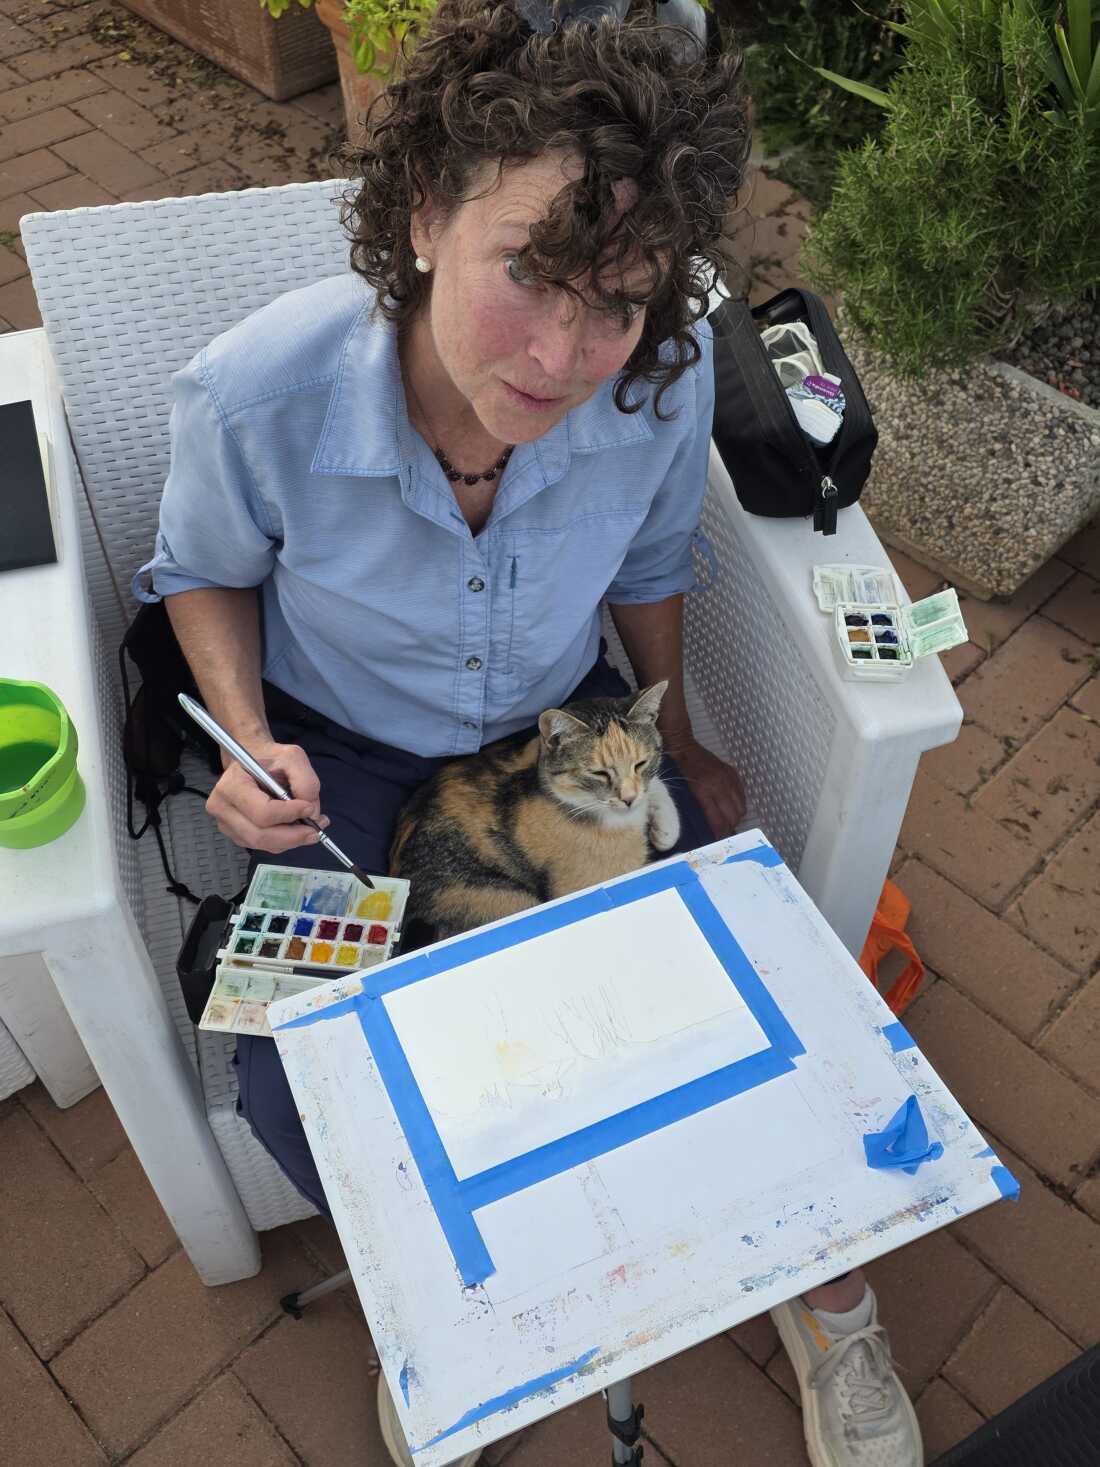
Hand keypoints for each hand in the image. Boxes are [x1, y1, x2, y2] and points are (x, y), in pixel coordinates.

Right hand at [205, 738, 329, 853]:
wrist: (251, 760)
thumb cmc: (269, 759)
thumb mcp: (292, 757)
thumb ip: (306, 782)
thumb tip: (312, 814)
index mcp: (231, 785)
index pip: (262, 811)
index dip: (289, 814)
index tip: (310, 808)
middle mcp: (222, 807)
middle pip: (259, 835)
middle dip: (292, 836)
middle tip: (315, 831)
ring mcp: (226, 824)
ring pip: (262, 844)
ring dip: (290, 841)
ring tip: (311, 829)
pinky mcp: (235, 834)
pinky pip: (262, 845)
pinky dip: (282, 842)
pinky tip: (295, 829)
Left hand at [666, 737, 746, 838]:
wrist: (681, 744)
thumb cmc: (675, 769)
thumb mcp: (680, 791)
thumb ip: (692, 809)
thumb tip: (700, 828)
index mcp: (704, 791)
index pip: (718, 821)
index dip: (719, 835)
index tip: (717, 843)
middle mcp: (719, 785)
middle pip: (733, 817)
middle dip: (729, 829)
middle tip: (723, 836)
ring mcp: (727, 778)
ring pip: (740, 807)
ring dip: (735, 818)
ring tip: (728, 824)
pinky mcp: (731, 772)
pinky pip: (742, 794)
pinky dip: (739, 804)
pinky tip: (731, 808)